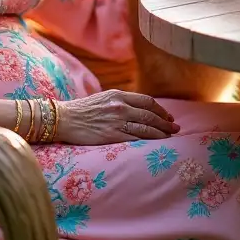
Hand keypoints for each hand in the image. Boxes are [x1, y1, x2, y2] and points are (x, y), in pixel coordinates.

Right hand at [56, 90, 179, 144]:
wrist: (64, 119)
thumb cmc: (82, 110)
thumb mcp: (103, 98)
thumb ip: (120, 102)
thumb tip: (137, 109)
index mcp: (118, 95)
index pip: (146, 101)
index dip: (160, 109)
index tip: (168, 117)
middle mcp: (120, 107)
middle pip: (150, 114)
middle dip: (165, 122)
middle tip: (175, 128)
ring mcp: (117, 121)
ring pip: (146, 127)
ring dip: (161, 133)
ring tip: (170, 137)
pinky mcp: (112, 136)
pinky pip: (135, 138)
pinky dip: (148, 141)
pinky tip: (155, 144)